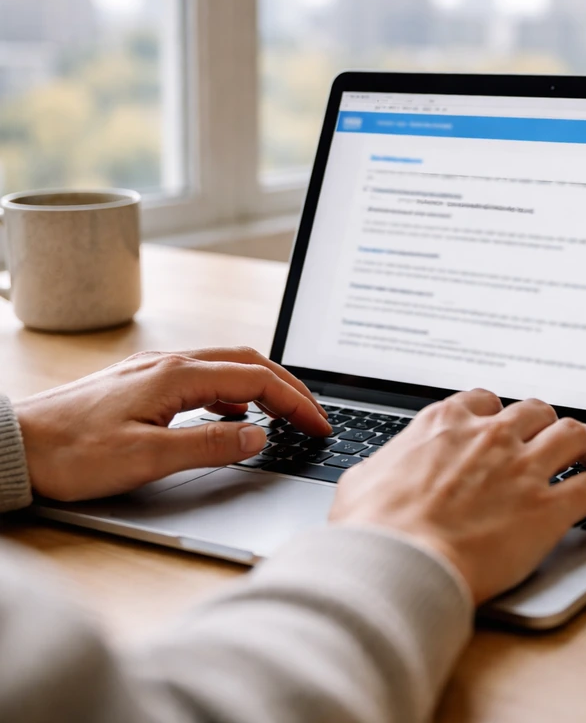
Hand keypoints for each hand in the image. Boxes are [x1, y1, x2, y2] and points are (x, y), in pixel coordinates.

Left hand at [14, 347, 330, 501]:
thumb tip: (259, 437)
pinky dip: (234, 390)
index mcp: (177, 376)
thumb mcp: (147, 458)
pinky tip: (233, 412)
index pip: (257, 380)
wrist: (13, 445)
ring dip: (263, 385)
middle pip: (249, 362)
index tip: (320, 424)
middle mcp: (169, 363)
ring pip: (227, 365)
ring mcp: (155, 370)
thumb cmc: (70, 453)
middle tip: (314, 415)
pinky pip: (204, 376)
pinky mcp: (142, 383)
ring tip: (285, 412)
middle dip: (289, 387)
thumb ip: (209, 446)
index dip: (296, 402)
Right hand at [328, 389, 585, 603]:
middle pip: (534, 411)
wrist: (400, 562)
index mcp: (445, 425)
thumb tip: (376, 475)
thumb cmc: (374, 529)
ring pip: (572, 435)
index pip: (482, 400)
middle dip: (545, 421)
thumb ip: (382, 468)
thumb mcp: (361, 482)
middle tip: (551, 433)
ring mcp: (523, 469)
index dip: (496, 412)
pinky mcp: (549, 507)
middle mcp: (490, 436)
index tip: (501, 421)